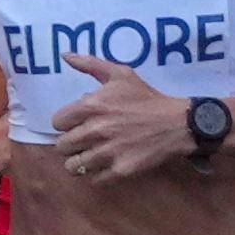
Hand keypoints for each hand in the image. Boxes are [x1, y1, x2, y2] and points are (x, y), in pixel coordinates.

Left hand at [45, 67, 199, 179]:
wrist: (178, 123)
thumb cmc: (147, 98)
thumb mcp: (121, 75)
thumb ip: (90, 64)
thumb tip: (65, 55)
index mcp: (91, 106)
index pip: (57, 123)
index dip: (66, 123)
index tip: (79, 123)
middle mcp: (95, 130)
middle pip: (62, 146)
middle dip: (73, 143)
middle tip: (87, 140)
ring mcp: (107, 152)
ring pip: (73, 166)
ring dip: (81, 161)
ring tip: (93, 155)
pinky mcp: (119, 170)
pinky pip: (93, 179)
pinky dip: (97, 174)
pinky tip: (107, 164)